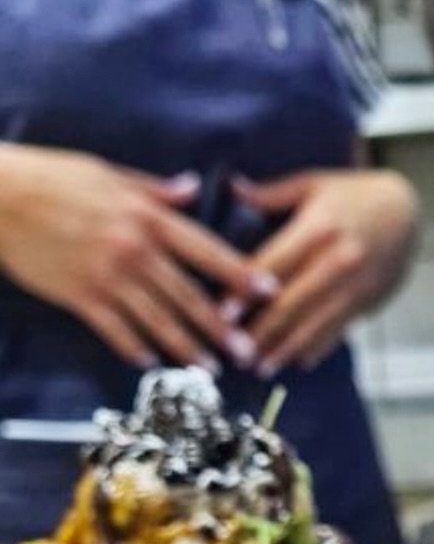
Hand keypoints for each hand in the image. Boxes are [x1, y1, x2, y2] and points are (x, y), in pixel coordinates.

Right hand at [0, 143, 268, 370]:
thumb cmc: (55, 178)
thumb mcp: (110, 174)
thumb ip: (155, 190)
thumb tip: (194, 188)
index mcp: (147, 217)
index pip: (205, 250)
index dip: (239, 273)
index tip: (268, 292)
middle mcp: (134, 249)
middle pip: (188, 295)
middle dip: (222, 327)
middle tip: (249, 352)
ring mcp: (106, 275)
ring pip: (157, 319)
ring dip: (186, 347)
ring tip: (210, 369)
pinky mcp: (78, 295)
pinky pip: (114, 329)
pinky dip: (134, 348)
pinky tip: (152, 364)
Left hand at [234, 169, 419, 374]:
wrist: (406, 211)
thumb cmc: (354, 195)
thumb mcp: (314, 183)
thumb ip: (272, 193)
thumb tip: (233, 189)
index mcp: (318, 228)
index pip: (274, 265)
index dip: (245, 292)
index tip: (222, 315)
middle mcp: (338, 260)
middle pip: (292, 303)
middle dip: (262, 333)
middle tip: (235, 354)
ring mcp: (355, 285)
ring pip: (315, 323)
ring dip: (286, 349)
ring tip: (262, 367)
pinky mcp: (367, 300)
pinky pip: (339, 328)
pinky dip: (318, 347)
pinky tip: (298, 361)